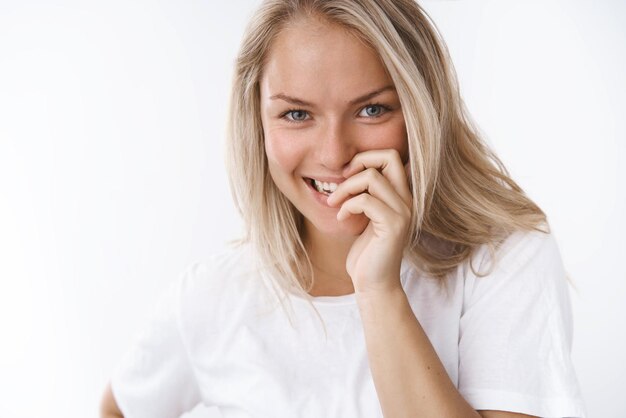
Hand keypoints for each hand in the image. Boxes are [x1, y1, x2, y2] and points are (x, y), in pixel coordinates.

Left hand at [326, 149, 411, 294]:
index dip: (365, 158)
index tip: (346, 175)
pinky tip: (342, 218)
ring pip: (372, 177)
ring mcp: (402, 212)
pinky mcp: (393, 225)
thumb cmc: (366, 253)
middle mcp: (407, 200)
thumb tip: (348, 171)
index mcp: (401, 196)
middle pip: (388, 156)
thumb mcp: (365, 218)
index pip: (390, 157)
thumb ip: (365, 195)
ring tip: (335, 203)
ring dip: (345, 187)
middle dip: (359, 161)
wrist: (374, 284)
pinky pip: (365, 200)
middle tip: (342, 178)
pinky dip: (347, 206)